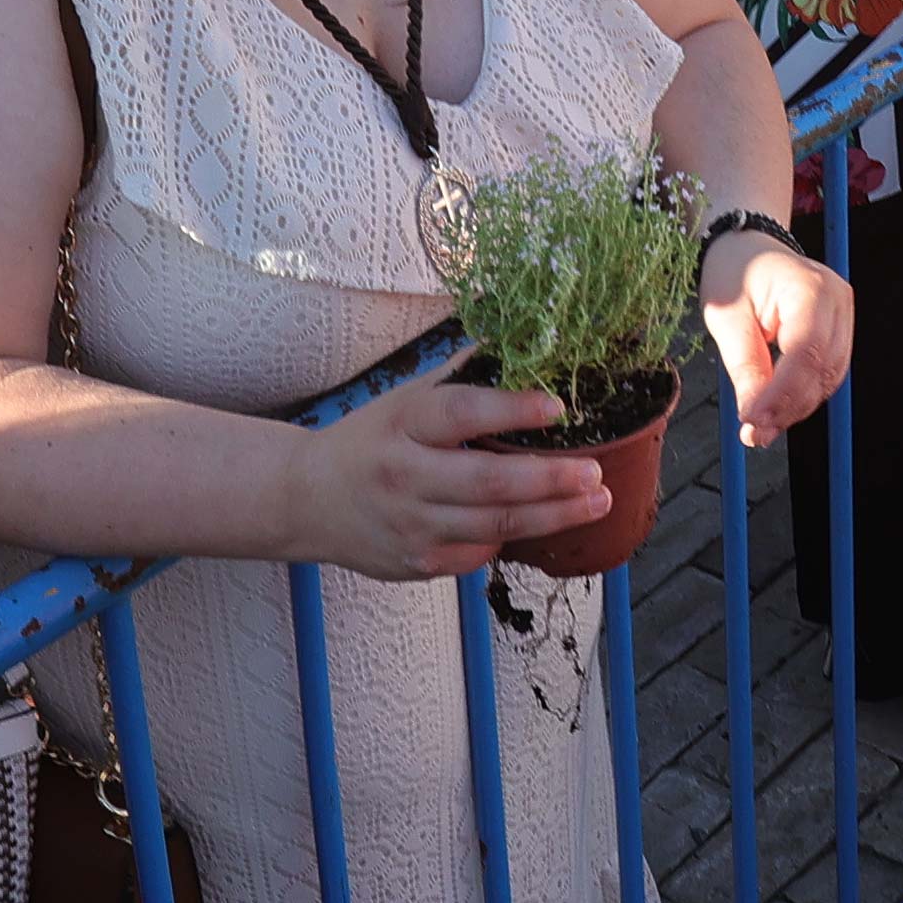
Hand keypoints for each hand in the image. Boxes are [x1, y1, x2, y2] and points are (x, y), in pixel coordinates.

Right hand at [292, 369, 611, 579]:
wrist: (306, 500)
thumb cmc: (373, 440)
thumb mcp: (407, 399)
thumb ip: (464, 378)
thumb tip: (527, 339)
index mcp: (403, 424)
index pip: (461, 413)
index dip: (512, 410)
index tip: (558, 407)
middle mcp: (405, 477)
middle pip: (489, 483)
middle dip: (551, 479)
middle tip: (595, 472)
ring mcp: (411, 525)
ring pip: (494, 525)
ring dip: (553, 516)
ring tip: (597, 500)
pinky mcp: (417, 562)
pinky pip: (478, 554)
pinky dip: (514, 539)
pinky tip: (547, 525)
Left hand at [700, 230, 849, 445]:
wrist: (749, 245)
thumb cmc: (734, 273)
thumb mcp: (726, 318)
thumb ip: (744, 367)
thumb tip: (753, 419)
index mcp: (809, 287)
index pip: (805, 350)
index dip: (781, 392)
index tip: (752, 421)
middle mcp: (837, 299)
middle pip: (823, 367)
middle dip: (789, 406)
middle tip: (753, 434)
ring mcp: (844, 313)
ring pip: (830, 376)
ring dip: (797, 406)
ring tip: (761, 426)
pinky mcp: (840, 328)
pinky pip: (828, 371)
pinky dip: (805, 394)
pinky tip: (778, 408)